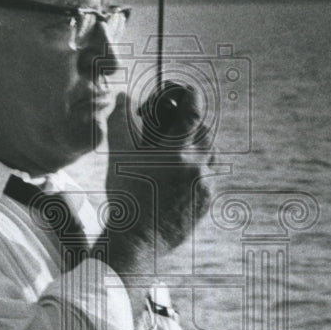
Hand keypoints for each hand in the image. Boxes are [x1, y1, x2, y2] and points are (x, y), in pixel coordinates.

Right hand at [104, 88, 214, 257]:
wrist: (137, 239)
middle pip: (206, 131)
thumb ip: (122, 122)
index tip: (186, 89)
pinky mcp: (206, 201)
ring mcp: (205, 185)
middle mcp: (197, 166)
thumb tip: (123, 98)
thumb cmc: (126, 197)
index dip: (191, 95)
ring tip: (178, 150)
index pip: (193, 111)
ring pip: (211, 154)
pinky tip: (180, 175)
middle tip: (177, 123)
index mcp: (176, 151)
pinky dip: (199, 169)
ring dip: (198, 146)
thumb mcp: (119, 156)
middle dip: (193, 122)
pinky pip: (210, 176)